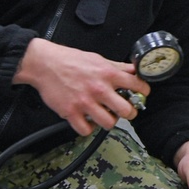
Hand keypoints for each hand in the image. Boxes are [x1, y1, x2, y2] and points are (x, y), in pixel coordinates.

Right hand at [13, 37, 149, 136]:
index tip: (142, 94)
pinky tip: (88, 120)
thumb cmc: (70, 60)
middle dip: (129, 112)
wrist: (45, 64)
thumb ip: (117, 67)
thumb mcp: (98, 58)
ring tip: (105, 115)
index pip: (137, 84)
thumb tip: (134, 70)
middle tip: (125, 110)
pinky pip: (86, 130)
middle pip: (127, 111)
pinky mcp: (71, 113)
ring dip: (109, 121)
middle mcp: (99, 89)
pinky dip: (88, 128)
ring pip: (109, 123)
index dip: (144, 91)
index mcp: (108, 74)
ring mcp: (85, 102)